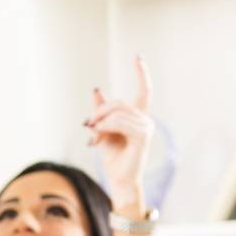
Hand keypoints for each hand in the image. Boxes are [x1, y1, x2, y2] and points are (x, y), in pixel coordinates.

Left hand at [85, 56, 153, 207]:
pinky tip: (98, 135)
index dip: (142, 74)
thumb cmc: (112, 157)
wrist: (117, 178)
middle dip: (102, 110)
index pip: (144, 91)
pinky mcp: (142, 136)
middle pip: (121, 103)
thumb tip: (97, 89)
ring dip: (102, 122)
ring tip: (95, 135)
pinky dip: (107, 126)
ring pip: (119, 113)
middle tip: (89, 123)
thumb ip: (101, 111)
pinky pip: (121, 122)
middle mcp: (145, 120)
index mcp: (138, 117)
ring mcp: (146, 128)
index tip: (137, 57)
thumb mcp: (102, 129)